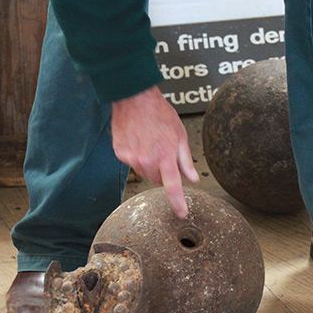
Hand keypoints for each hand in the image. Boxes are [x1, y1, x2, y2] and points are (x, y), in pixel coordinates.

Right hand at [111, 86, 198, 218]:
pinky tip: (138, 139)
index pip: (172, 187)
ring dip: (148, 163)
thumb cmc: (159, 114)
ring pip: (144, 172)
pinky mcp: (120, 154)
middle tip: (162, 152)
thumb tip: (192, 178)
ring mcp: (131, 158)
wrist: (134, 99)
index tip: (182, 213)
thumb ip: (185, 160)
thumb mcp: (179, 135)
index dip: (178, 203)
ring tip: (149, 142)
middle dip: (161, 171)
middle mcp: (147, 161)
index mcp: (165, 157)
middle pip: (156, 180)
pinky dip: (136, 155)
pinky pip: (131, 163)